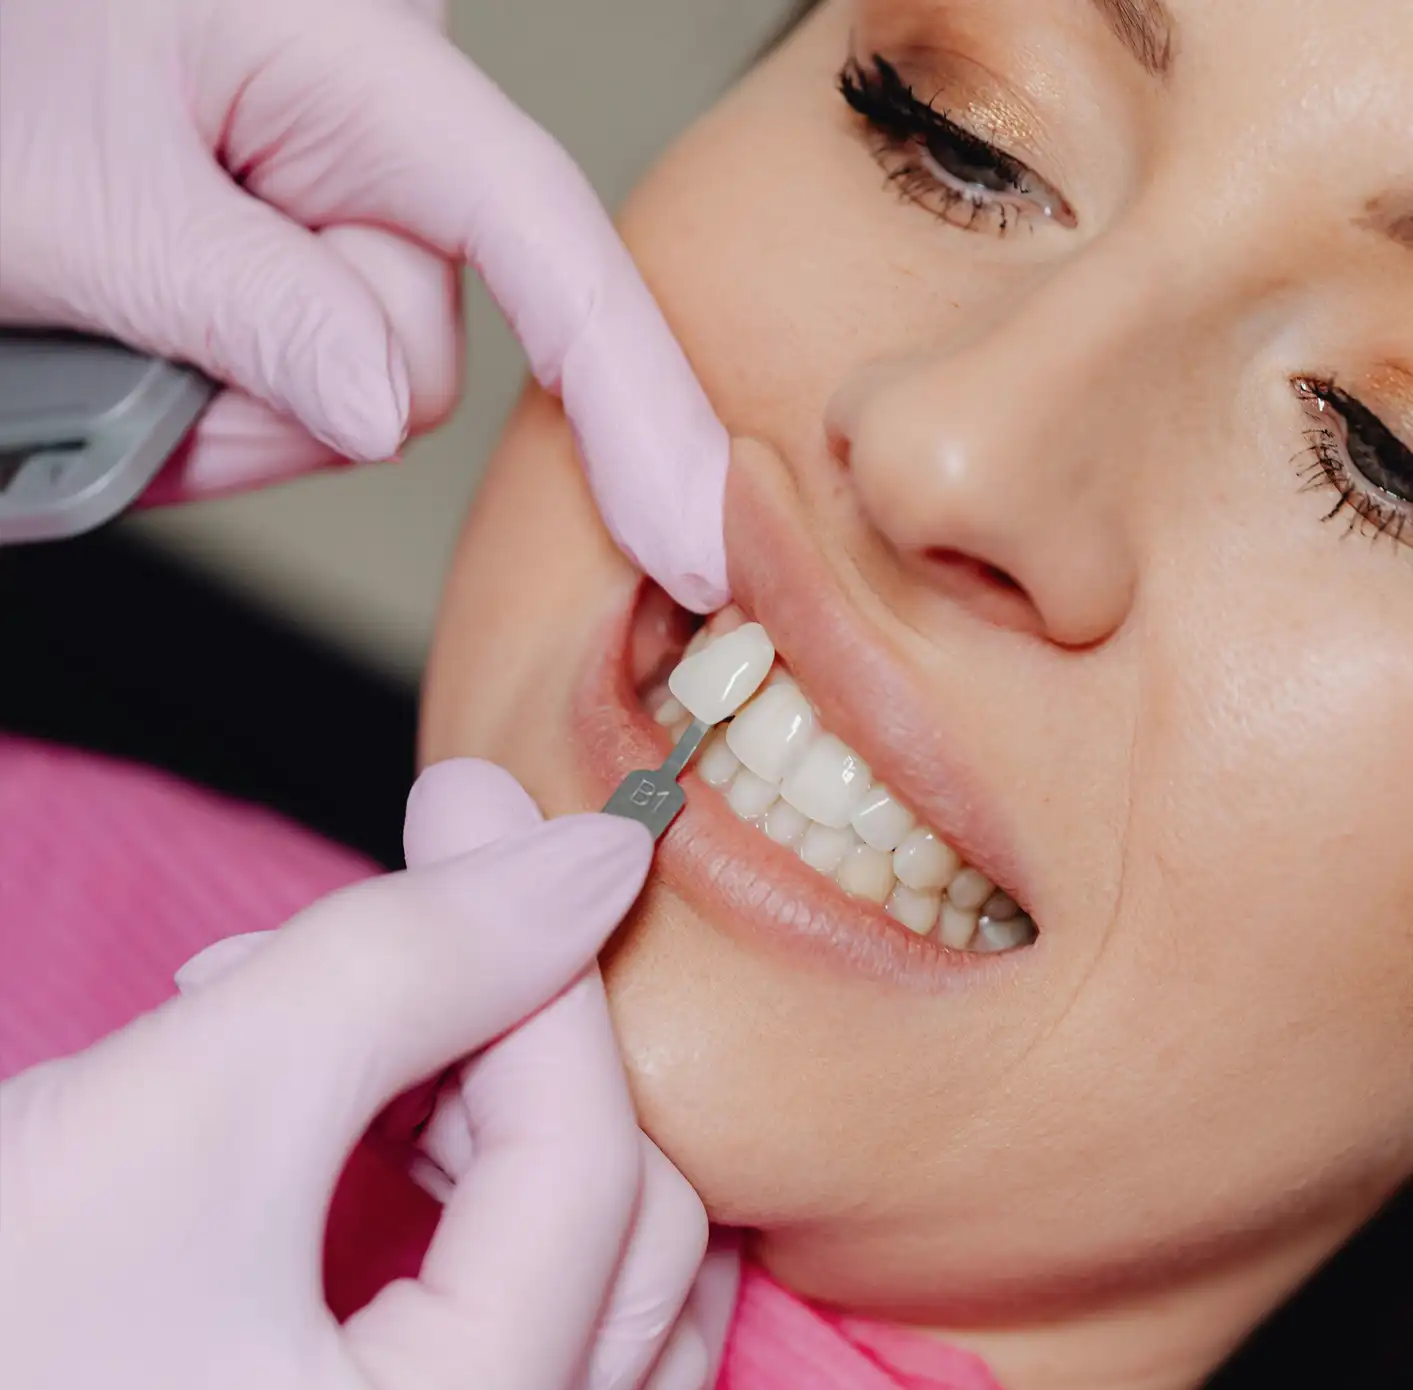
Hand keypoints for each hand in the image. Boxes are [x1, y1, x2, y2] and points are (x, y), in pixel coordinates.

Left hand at [0, 0, 727, 611]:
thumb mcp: (85, 199)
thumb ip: (254, 305)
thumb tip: (385, 407)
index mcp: (356, 58)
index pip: (544, 235)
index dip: (630, 394)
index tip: (687, 532)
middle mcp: (378, 130)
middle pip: (423, 352)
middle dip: (290, 394)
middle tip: (139, 339)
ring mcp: (344, 205)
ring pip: (361, 393)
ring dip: (239, 408)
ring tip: (114, 328)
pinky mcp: (307, 266)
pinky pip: (312, 393)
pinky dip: (225, 411)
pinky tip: (147, 349)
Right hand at [0, 760, 731, 1389]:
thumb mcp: (183, 1120)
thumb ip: (407, 970)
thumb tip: (591, 864)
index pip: (586, 1169)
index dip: (538, 958)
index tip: (476, 810)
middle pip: (621, 1225)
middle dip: (512, 1035)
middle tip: (403, 922)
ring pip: (587, 1267)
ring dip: (489, 1105)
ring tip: (339, 1031)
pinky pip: (520, 1304)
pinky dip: (456, 1182)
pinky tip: (348, 1110)